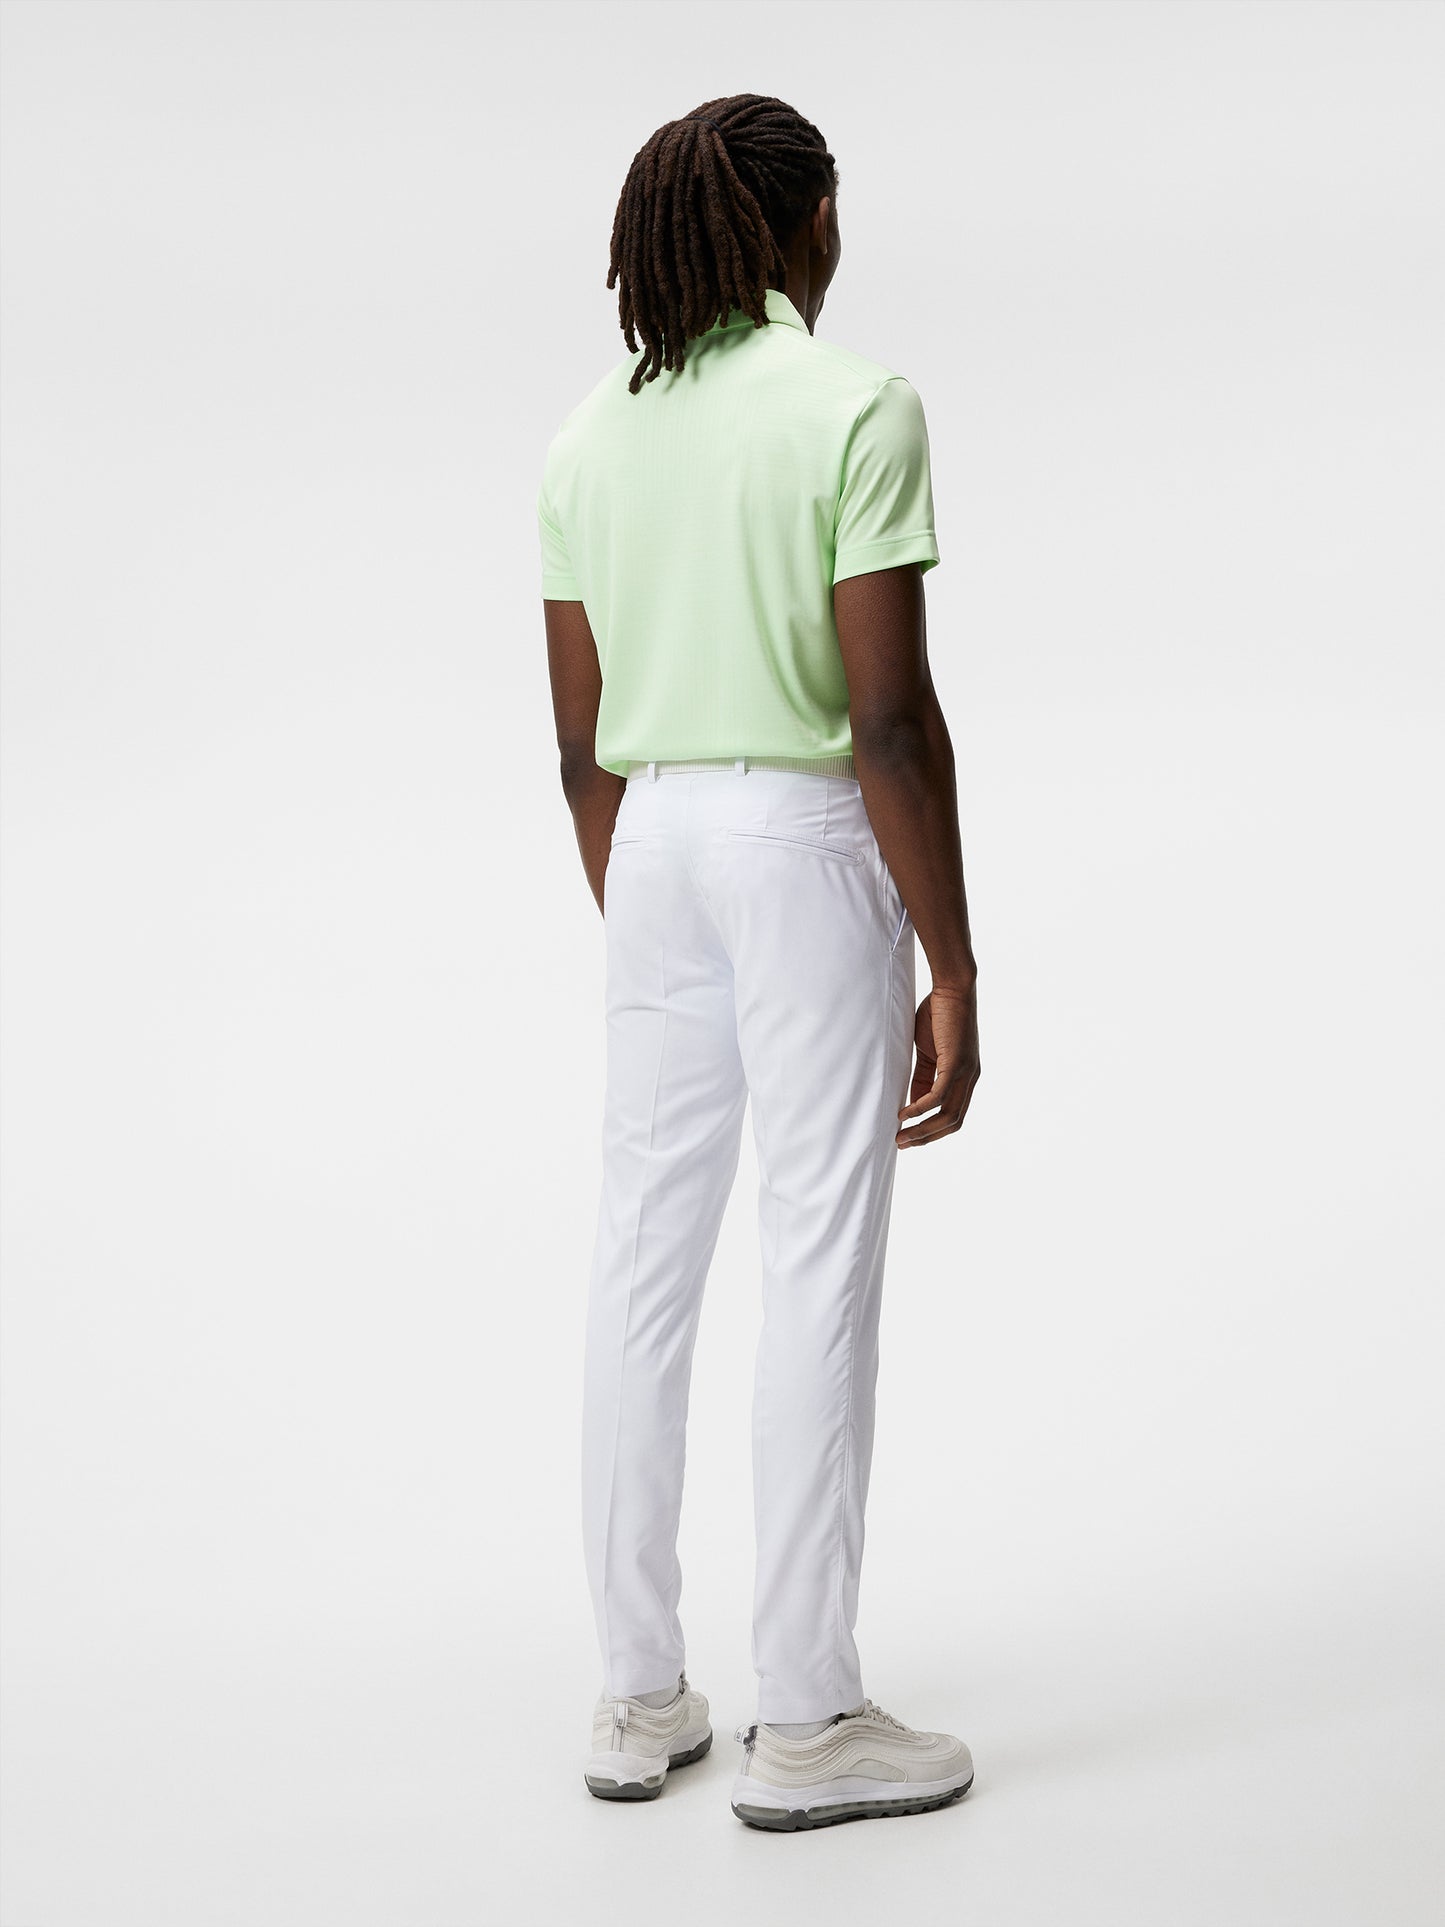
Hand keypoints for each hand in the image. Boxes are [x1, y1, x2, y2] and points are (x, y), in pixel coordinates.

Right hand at [896, 983, 979, 1147]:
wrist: (952, 988)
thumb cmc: (937, 1015)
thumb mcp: (928, 1052)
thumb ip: (923, 1077)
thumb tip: (914, 1103)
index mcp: (965, 1077)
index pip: (953, 1115)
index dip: (932, 1131)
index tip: (909, 1138)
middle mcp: (970, 1079)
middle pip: (953, 1123)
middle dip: (926, 1138)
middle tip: (902, 1145)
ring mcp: (966, 1073)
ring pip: (948, 1115)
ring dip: (923, 1130)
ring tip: (901, 1137)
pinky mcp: (957, 1063)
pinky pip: (938, 1095)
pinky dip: (921, 1108)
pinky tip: (904, 1114)